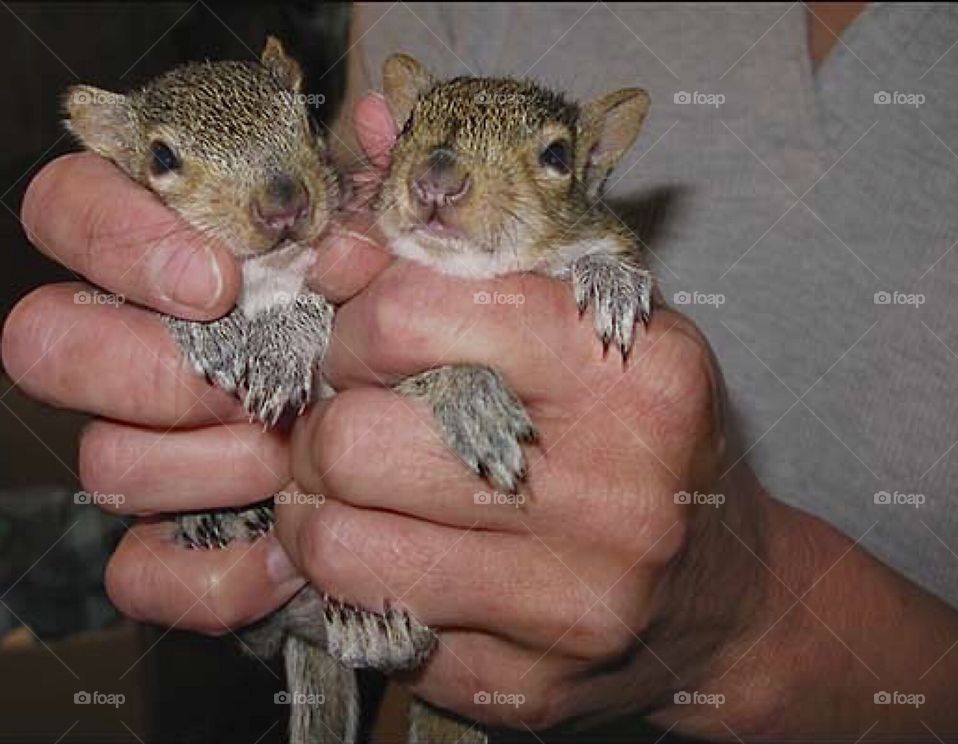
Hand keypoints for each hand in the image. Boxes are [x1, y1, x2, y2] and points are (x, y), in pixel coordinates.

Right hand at [0, 94, 394, 634]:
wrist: (437, 444)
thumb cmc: (399, 329)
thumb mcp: (401, 249)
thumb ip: (383, 188)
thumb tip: (381, 123)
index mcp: (172, 256)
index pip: (66, 208)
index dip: (116, 239)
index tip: (215, 280)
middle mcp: (137, 349)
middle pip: (45, 343)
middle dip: (152, 368)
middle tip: (250, 380)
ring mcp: (148, 449)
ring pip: (103, 461)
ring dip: (203, 465)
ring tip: (288, 455)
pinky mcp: (176, 542)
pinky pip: (143, 572)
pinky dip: (212, 574)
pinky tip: (284, 553)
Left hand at [279, 248, 769, 732]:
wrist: (728, 595)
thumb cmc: (650, 438)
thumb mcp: (600, 328)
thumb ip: (476, 279)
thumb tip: (334, 254)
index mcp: (629, 373)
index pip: (411, 318)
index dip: (355, 327)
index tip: (363, 348)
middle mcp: (609, 492)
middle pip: (354, 443)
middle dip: (320, 429)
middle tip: (344, 428)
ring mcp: (568, 603)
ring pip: (338, 550)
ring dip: (318, 515)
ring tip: (352, 498)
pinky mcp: (528, 685)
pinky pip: (368, 627)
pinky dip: (357, 587)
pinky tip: (400, 561)